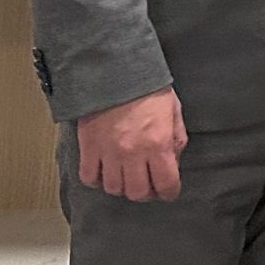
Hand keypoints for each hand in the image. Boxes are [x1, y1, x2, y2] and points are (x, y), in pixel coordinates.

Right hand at [76, 87, 186, 201]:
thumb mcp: (174, 111)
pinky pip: (89, 177)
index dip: (170, 192)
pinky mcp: (88, 148)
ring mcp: (109, 153)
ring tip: (126, 176)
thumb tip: (173, 161)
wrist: (116, 71)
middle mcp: (133, 153)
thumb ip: (176, 138)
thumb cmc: (148, 88)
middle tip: (148, 185)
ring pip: (114, 188)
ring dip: (122, 186)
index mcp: (159, 143)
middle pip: (138, 193)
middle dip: (146, 193)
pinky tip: (105, 171)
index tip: (169, 192)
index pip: (166, 183)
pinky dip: (97, 179)